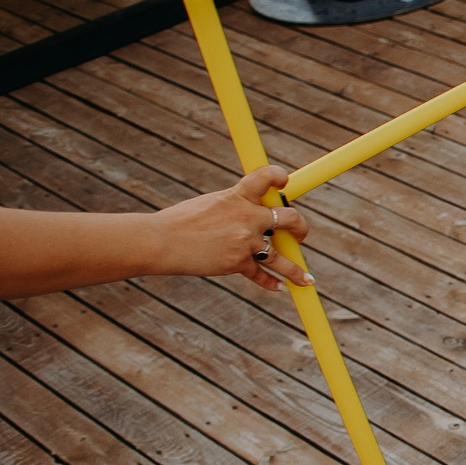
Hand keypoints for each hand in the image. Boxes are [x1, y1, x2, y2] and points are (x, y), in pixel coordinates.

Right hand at [153, 164, 312, 291]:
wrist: (159, 241)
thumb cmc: (178, 222)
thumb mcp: (208, 204)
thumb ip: (231, 206)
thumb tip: (247, 209)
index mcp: (237, 195)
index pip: (266, 177)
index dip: (280, 177)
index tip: (285, 182)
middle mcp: (247, 216)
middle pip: (289, 218)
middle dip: (300, 226)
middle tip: (300, 235)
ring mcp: (245, 240)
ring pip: (280, 256)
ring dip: (295, 269)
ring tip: (305, 278)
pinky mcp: (238, 261)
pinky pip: (260, 273)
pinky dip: (269, 282)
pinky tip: (279, 287)